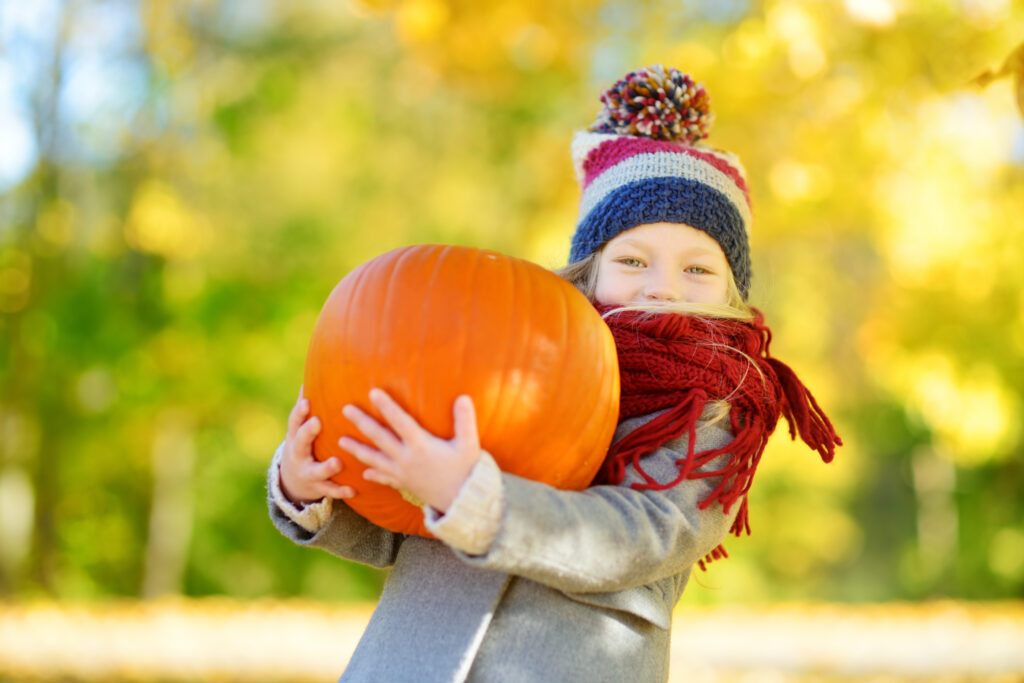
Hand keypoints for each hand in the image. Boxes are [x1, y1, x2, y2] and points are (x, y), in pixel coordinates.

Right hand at [279, 388, 355, 503]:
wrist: (293, 481)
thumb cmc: (303, 443)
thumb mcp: (300, 427)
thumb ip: (306, 406)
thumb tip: (313, 374)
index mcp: (296, 436)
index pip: (294, 421)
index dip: (299, 412)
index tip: (307, 401)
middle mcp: (298, 453)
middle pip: (300, 443)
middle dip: (307, 433)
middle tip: (317, 422)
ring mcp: (307, 472)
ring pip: (315, 470)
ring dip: (326, 466)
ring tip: (336, 462)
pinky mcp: (318, 487)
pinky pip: (329, 490)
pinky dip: (340, 490)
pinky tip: (353, 489)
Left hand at [339, 388, 480, 512]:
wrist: (463, 503)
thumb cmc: (467, 471)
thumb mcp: (469, 445)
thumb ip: (465, 420)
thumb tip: (463, 397)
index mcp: (421, 446)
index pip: (400, 421)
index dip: (386, 406)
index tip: (372, 392)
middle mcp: (406, 459)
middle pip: (379, 437)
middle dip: (361, 422)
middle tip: (346, 409)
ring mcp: (402, 473)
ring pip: (374, 459)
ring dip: (356, 449)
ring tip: (340, 442)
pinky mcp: (403, 484)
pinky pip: (384, 478)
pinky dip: (373, 474)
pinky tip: (364, 473)